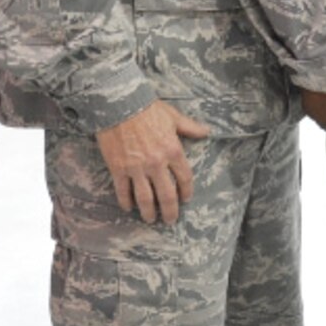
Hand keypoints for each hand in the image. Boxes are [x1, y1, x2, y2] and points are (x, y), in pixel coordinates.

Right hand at [95, 99, 209, 224]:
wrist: (120, 105)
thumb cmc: (148, 109)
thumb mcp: (173, 117)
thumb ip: (190, 127)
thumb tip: (207, 132)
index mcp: (173, 151)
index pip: (185, 178)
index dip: (186, 192)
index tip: (186, 199)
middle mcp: (157, 163)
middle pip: (167, 195)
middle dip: (170, 211)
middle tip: (170, 220)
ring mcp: (137, 168)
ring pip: (145, 198)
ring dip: (148, 212)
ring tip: (150, 219)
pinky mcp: (118, 169)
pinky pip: (123, 191)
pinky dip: (126, 202)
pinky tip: (128, 207)